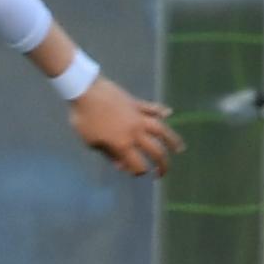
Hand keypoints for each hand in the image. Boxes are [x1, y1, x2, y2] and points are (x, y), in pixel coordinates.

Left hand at [69, 79, 183, 176]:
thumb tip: (120, 165)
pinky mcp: (137, 103)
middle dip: (162, 164)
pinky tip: (168, 114)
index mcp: (122, 144)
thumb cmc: (84, 118)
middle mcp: (135, 132)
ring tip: (180, 148)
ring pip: (161, 130)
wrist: (85, 89)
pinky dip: (161, 111)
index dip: (138, 172)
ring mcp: (138, 116)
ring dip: (172, 140)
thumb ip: (108, 154)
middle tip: (163, 172)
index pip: (138, 164)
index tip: (136, 173)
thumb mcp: (91, 142)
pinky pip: (152, 108)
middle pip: (155, 151)